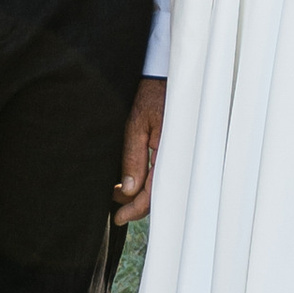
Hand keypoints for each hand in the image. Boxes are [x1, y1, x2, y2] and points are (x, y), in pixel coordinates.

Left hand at [114, 74, 166, 224]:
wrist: (168, 75)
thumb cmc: (153, 95)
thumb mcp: (137, 124)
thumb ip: (133, 158)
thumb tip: (128, 189)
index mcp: (170, 154)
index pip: (153, 193)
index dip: (135, 209)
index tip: (118, 217)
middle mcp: (178, 157)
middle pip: (158, 193)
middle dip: (135, 202)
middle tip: (114, 201)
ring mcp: (179, 153)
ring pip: (161, 184)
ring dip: (140, 191)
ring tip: (119, 190)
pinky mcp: (177, 149)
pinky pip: (165, 172)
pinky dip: (149, 179)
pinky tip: (134, 177)